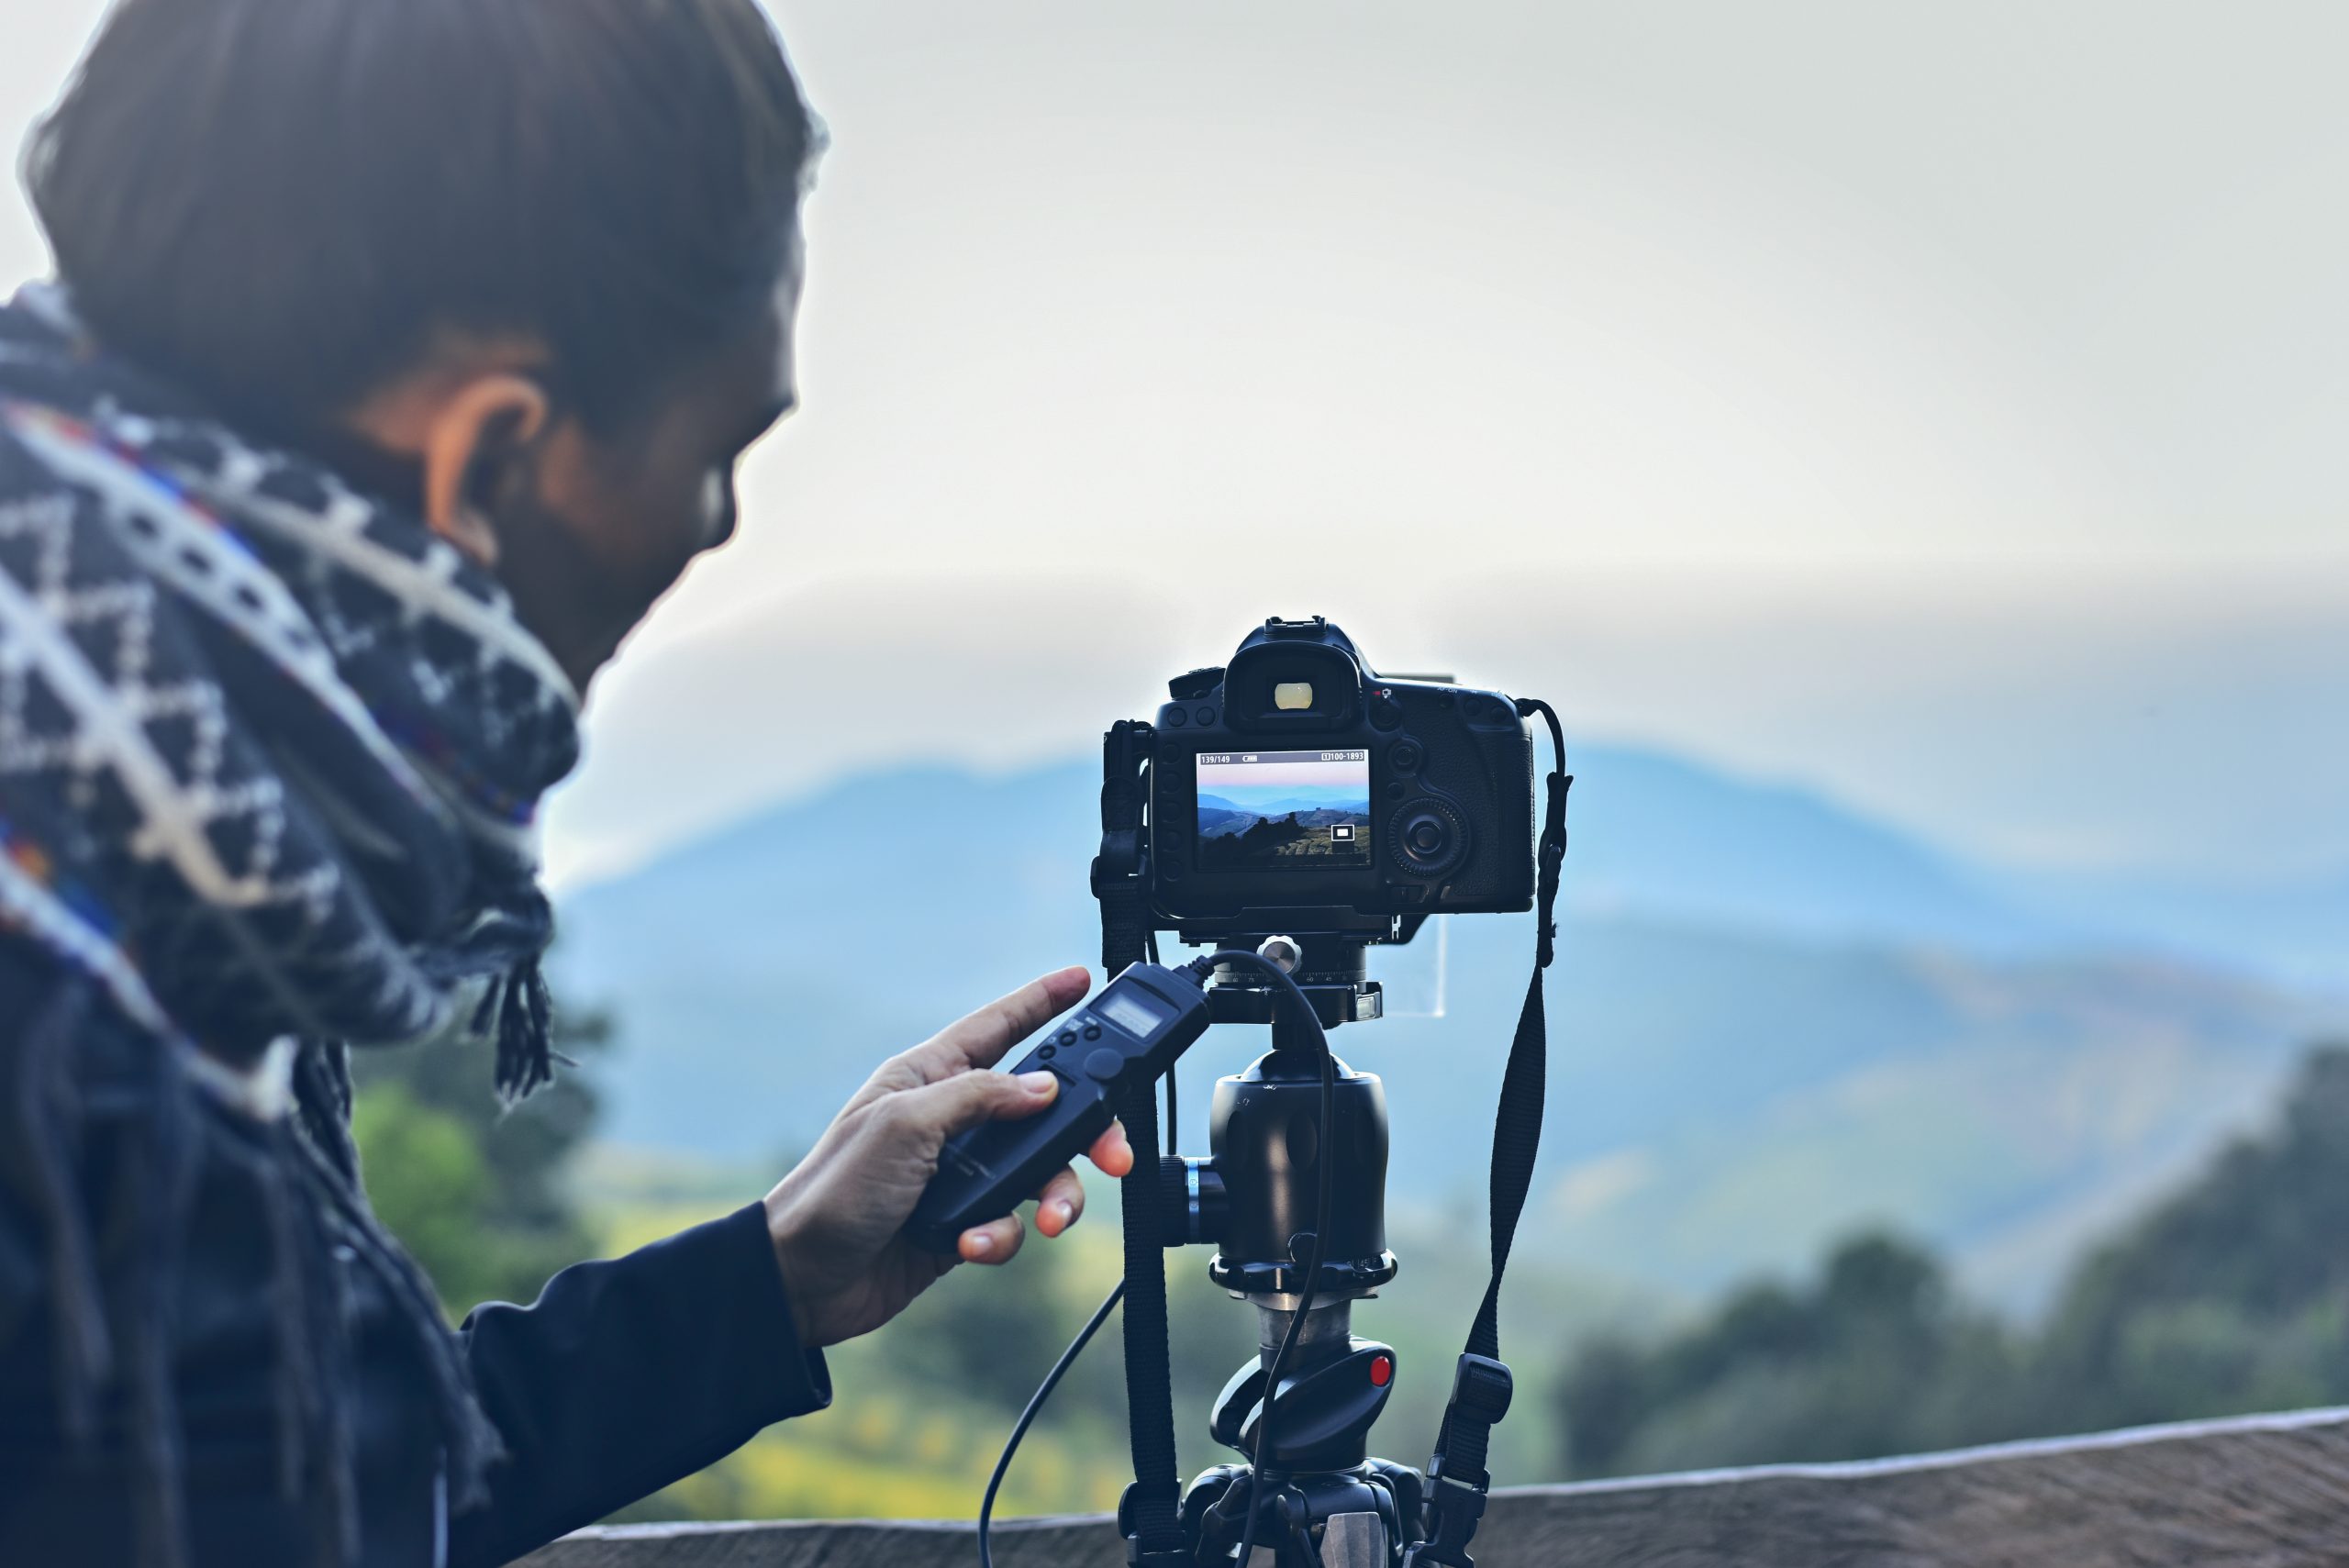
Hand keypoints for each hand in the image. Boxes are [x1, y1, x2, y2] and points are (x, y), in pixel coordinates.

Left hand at [762, 966, 1135, 1347]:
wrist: (803, 1281)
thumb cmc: (835, 1190)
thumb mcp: (906, 1125)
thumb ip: (978, 1097)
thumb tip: (1043, 1087)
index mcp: (930, 1077)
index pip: (998, 1026)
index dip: (1042, 1001)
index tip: (1082, 979)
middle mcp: (952, 1119)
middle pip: (1044, 1107)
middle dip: (1086, 1130)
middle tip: (1113, 1153)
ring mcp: (962, 1172)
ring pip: (1042, 1171)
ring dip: (1054, 1196)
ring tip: (1047, 1220)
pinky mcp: (966, 1222)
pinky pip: (1013, 1222)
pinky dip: (1002, 1235)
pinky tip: (971, 1243)